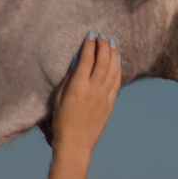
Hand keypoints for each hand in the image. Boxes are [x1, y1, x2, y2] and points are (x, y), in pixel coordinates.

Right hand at [46, 33, 122, 151]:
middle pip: (103, 61)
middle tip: (102, 37)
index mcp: (78, 86)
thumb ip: (69, 78)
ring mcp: (104, 96)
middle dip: (104, 46)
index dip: (89, 45)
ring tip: (112, 43)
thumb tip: (78, 62)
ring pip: (113, 70)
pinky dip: (118, 69)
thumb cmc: (62, 120)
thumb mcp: (59, 97)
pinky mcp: (110, 104)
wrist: (75, 142)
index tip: (90, 36)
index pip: (86, 59)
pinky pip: (117, 82)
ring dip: (113, 54)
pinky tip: (118, 61)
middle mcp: (93, 89)